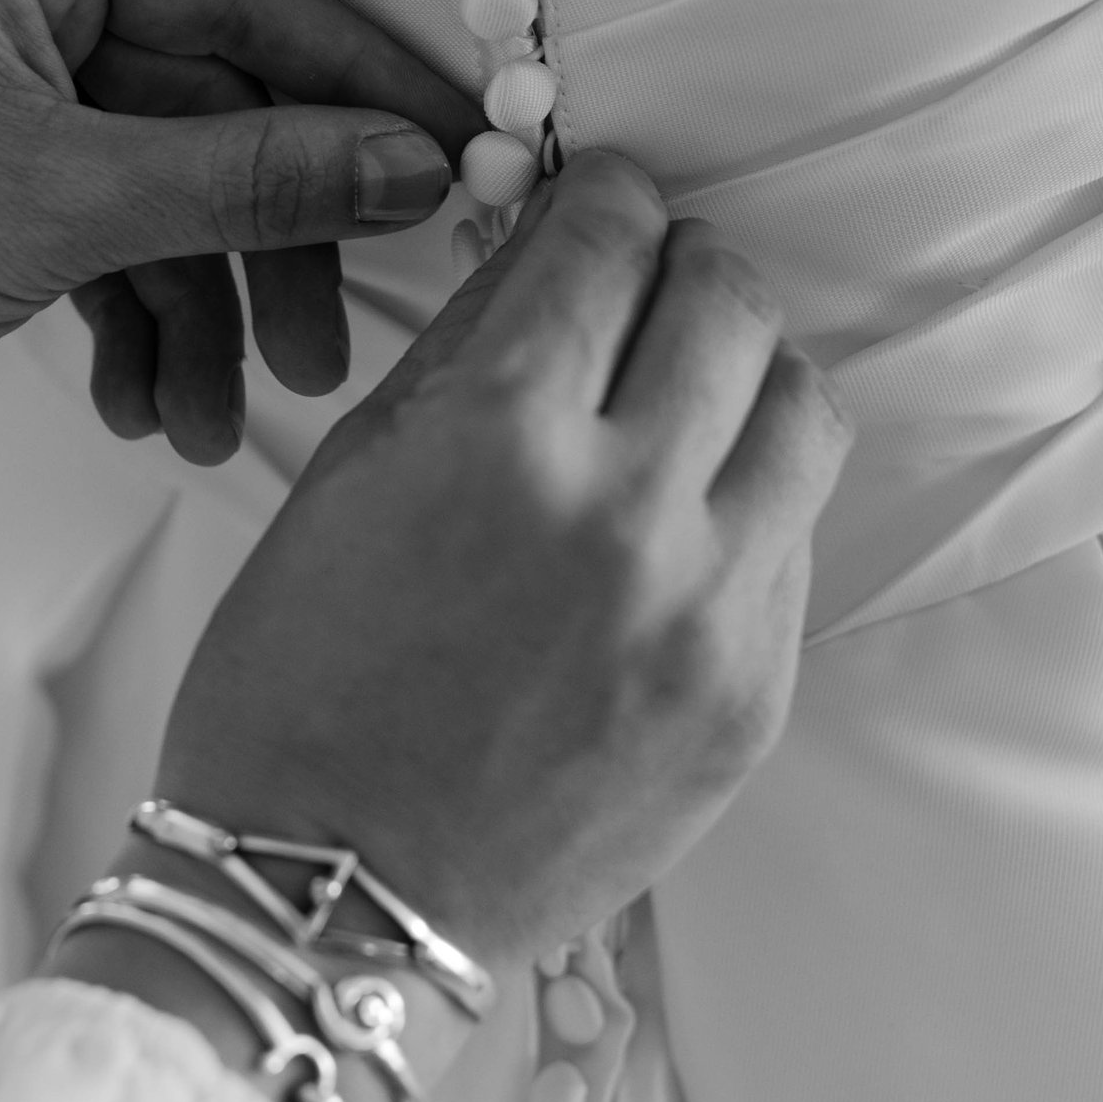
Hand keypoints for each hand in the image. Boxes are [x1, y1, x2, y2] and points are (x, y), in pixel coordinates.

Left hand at [0, 0, 478, 456]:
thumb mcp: (62, 210)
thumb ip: (254, 178)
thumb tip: (421, 165)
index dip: (356, 85)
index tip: (464, 158)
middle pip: (210, 95)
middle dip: (260, 243)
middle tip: (328, 351)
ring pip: (162, 173)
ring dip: (196, 307)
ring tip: (208, 425)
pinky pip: (100, 209)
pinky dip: (128, 309)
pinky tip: (136, 407)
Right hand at [147, 152, 849, 969]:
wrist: (331, 903)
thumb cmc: (298, 695)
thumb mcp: (346, 484)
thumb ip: (464, 356)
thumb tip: (547, 256)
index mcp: (504, 437)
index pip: (612, 239)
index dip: (610, 198)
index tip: (605, 203)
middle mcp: (630, 510)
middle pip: (732, 303)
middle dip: (686, 269)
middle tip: (648, 288)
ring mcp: (711, 612)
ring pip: (804, 411)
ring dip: (749, 378)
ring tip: (692, 401)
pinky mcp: (754, 698)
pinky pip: (795, 547)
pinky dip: (746, 509)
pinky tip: (678, 530)